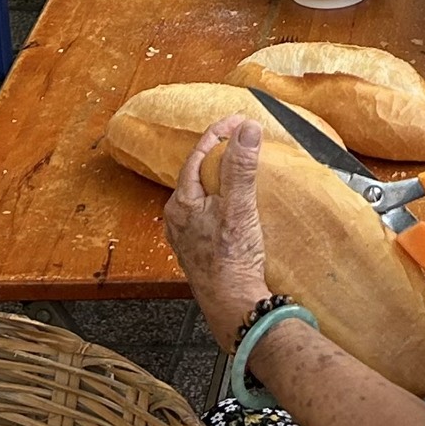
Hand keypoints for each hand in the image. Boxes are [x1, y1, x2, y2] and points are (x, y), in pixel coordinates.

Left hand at [166, 119, 271, 346]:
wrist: (233, 306)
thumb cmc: (231, 260)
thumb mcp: (239, 207)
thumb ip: (240, 167)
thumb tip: (246, 129)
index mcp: (181, 202)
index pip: (198, 154)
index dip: (219, 132)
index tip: (240, 119)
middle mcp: (178, 217)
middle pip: (197, 172)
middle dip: (218, 153)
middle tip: (241, 139)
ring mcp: (187, 235)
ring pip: (202, 193)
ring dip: (220, 176)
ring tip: (241, 166)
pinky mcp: (200, 248)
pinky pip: (208, 211)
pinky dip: (222, 197)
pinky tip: (235, 203)